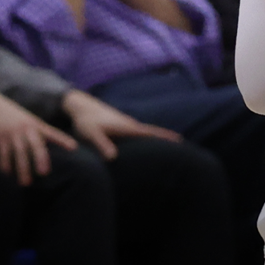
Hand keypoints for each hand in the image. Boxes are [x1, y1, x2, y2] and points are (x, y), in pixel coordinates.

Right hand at [0, 94, 76, 185]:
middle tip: (44, 173)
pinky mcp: (0, 138)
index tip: (74, 147)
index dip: (63, 140)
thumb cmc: (18, 118)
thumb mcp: (32, 122)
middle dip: (40, 159)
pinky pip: (3, 153)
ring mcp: (13, 134)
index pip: (53, 133)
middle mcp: (26, 129)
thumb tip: (52, 148)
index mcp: (37, 125)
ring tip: (25, 183)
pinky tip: (7, 173)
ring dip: (22, 168)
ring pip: (19, 153)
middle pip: (35, 145)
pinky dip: (5, 164)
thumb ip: (42, 133)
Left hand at [62, 90, 179, 159]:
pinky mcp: (122, 127)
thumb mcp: (91, 133)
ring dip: (158, 139)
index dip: (165, 137)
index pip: (151, 133)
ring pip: (146, 133)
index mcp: (128, 127)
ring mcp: (127, 125)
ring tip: (170, 148)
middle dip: (167, 138)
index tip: (180, 141)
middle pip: (153, 133)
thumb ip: (102, 144)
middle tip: (183, 147)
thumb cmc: (86, 121)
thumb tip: (114, 158)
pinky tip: (147, 144)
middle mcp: (131, 125)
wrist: (81, 106)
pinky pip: (138, 134)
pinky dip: (147, 138)